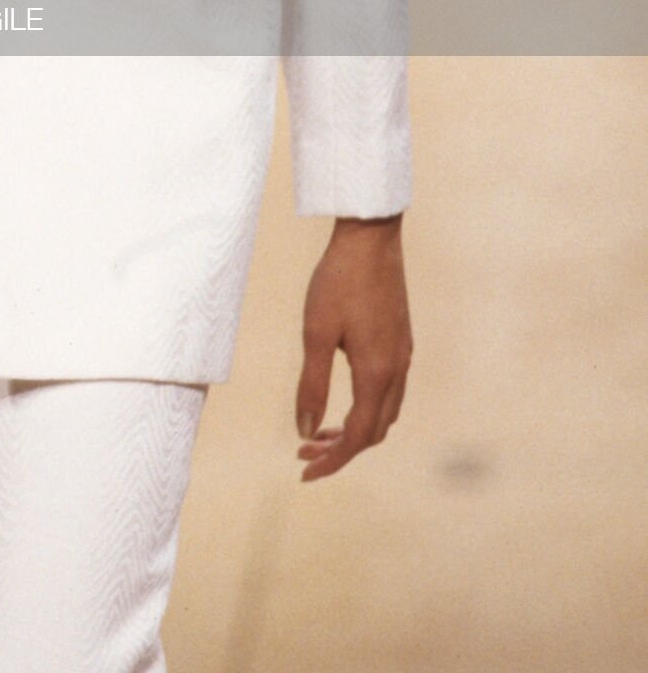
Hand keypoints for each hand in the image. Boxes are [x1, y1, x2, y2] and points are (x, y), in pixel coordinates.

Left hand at [294, 213, 411, 480]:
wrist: (371, 237)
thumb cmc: (339, 280)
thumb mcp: (315, 333)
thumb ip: (311, 386)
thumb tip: (305, 431)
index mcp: (377, 373)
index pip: (359, 437)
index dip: (333, 461)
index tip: (305, 472)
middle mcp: (397, 369)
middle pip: (375, 431)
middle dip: (341, 449)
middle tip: (305, 451)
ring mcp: (403, 354)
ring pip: (385, 412)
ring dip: (354, 428)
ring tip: (319, 429)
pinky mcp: (401, 339)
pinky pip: (389, 390)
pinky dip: (366, 406)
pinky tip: (343, 396)